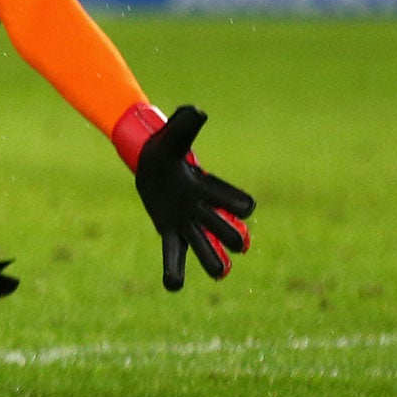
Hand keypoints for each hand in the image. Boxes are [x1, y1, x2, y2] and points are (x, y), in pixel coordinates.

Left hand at [120, 104, 254, 290]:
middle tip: (238, 243)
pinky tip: (172, 285)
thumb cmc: (165, 149)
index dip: (239, 204)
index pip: (233, 200)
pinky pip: (175, 256)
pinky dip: (175, 272)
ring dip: (213, 260)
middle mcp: (202, 210)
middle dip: (232, 237)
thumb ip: (185, 124)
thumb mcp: (172, 135)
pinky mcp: (170, 232)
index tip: (245, 208)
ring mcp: (187, 224)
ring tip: (219, 272)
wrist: (150, 164)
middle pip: (224, 230)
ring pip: (206, 249)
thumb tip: (197, 111)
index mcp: (207, 188)